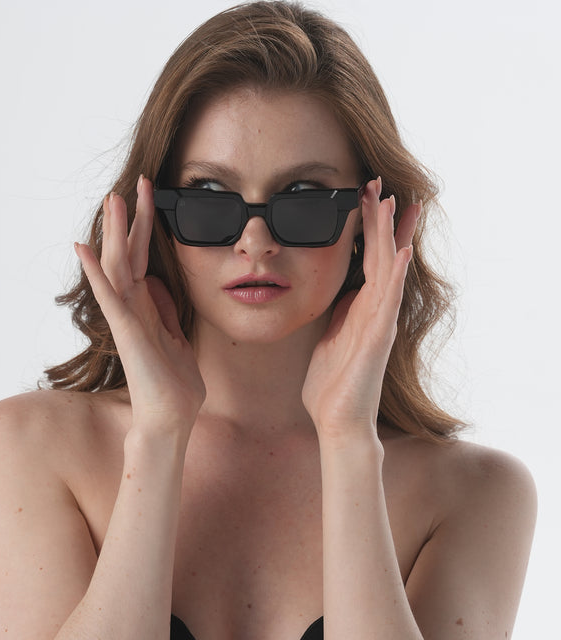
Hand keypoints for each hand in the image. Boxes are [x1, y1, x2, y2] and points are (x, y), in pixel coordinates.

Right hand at [75, 176, 204, 436]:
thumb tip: (158, 284)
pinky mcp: (127, 333)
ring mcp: (127, 319)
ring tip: (113, 200)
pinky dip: (96, 273)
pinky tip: (85, 249)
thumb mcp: (176, 336)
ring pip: (118, 268)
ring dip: (115, 233)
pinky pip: (110, 298)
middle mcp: (133, 308)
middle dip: (134, 218)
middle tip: (137, 182)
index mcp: (147, 307)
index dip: (148, 227)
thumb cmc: (174, 382)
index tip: (152, 197)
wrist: (172, 417)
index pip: (145, 258)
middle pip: (130, 254)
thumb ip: (164, 310)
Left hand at [302, 177, 418, 444]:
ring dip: (389, 235)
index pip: (365, 258)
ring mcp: (378, 322)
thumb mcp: (328, 336)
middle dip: (378, 219)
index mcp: (357, 308)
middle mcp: (373, 310)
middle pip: (378, 255)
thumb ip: (334, 312)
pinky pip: (386, 301)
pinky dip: (393, 275)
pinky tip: (398, 250)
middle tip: (377, 182)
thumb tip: (330, 292)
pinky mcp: (378, 339)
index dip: (366, 228)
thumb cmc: (331, 382)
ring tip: (390, 202)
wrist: (337, 420)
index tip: (364, 196)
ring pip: (386, 269)